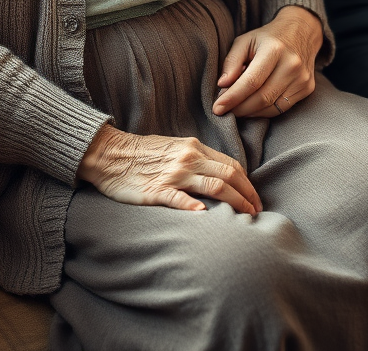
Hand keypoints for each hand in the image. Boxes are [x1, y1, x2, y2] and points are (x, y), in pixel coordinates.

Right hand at [77, 124, 261, 215]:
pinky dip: (195, 206)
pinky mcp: (156, 190)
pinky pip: (180, 198)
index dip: (248, 184)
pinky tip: (205, 216)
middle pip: (229, 176)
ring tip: (245, 218)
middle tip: (258, 213)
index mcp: (194, 148)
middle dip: (248, 196)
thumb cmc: (142, 153)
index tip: (255, 199)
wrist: (110, 153)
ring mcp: (173, 174)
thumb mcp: (175, 148)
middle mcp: (188, 158)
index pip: (231, 165)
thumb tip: (220, 175)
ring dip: (235, 204)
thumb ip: (197, 159)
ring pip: (214, 187)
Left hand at [213, 5, 321, 118]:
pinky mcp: (307, 88)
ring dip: (250, 112)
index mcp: (274, 49)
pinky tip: (253, 106)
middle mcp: (291, 64)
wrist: (302, 31)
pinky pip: (282, 108)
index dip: (233, 97)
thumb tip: (222, 85)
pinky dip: (264, 111)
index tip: (217, 108)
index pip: (251, 81)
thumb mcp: (245, 40)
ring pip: (272, 107)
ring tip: (237, 107)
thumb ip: (232, 61)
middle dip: (239, 109)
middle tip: (224, 110)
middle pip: (262, 97)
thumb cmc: (268, 37)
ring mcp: (302, 78)